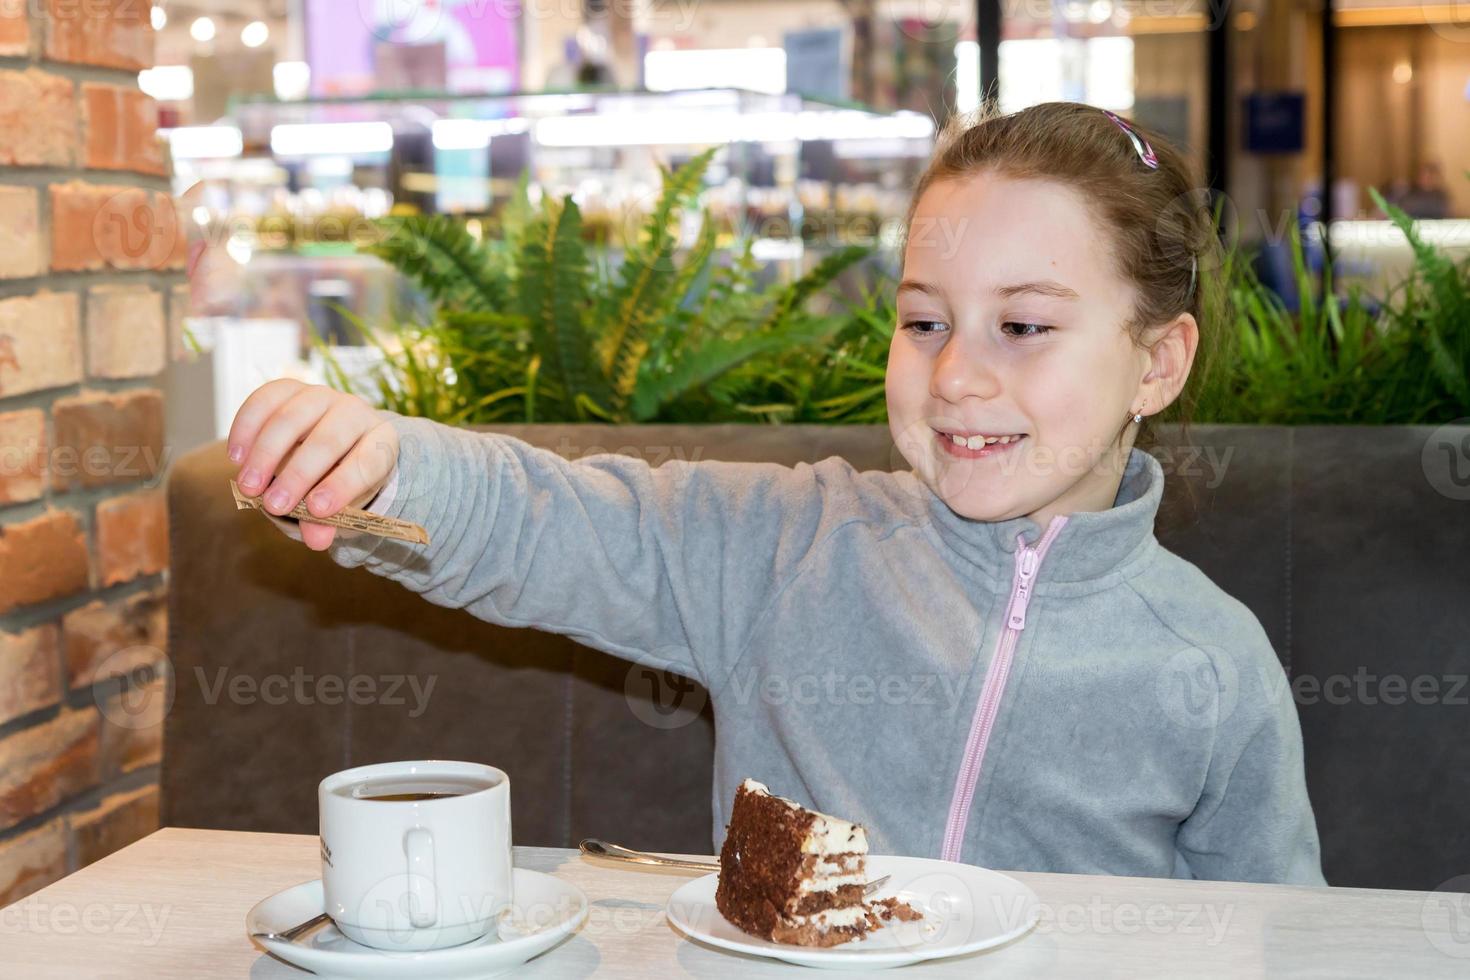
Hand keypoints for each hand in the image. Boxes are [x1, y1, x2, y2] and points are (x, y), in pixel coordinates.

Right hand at [227, 380, 399, 550]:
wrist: (331, 443)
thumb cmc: (339, 477)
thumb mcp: (342, 502)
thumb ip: (330, 521)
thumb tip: (316, 539)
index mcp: (380, 441)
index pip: (368, 462)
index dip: (342, 486)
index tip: (316, 511)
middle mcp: (355, 412)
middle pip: (327, 440)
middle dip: (298, 475)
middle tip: (273, 506)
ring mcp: (321, 396)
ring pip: (292, 418)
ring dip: (266, 455)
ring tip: (248, 488)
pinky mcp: (290, 388)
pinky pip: (264, 400)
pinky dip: (247, 427)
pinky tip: (236, 457)